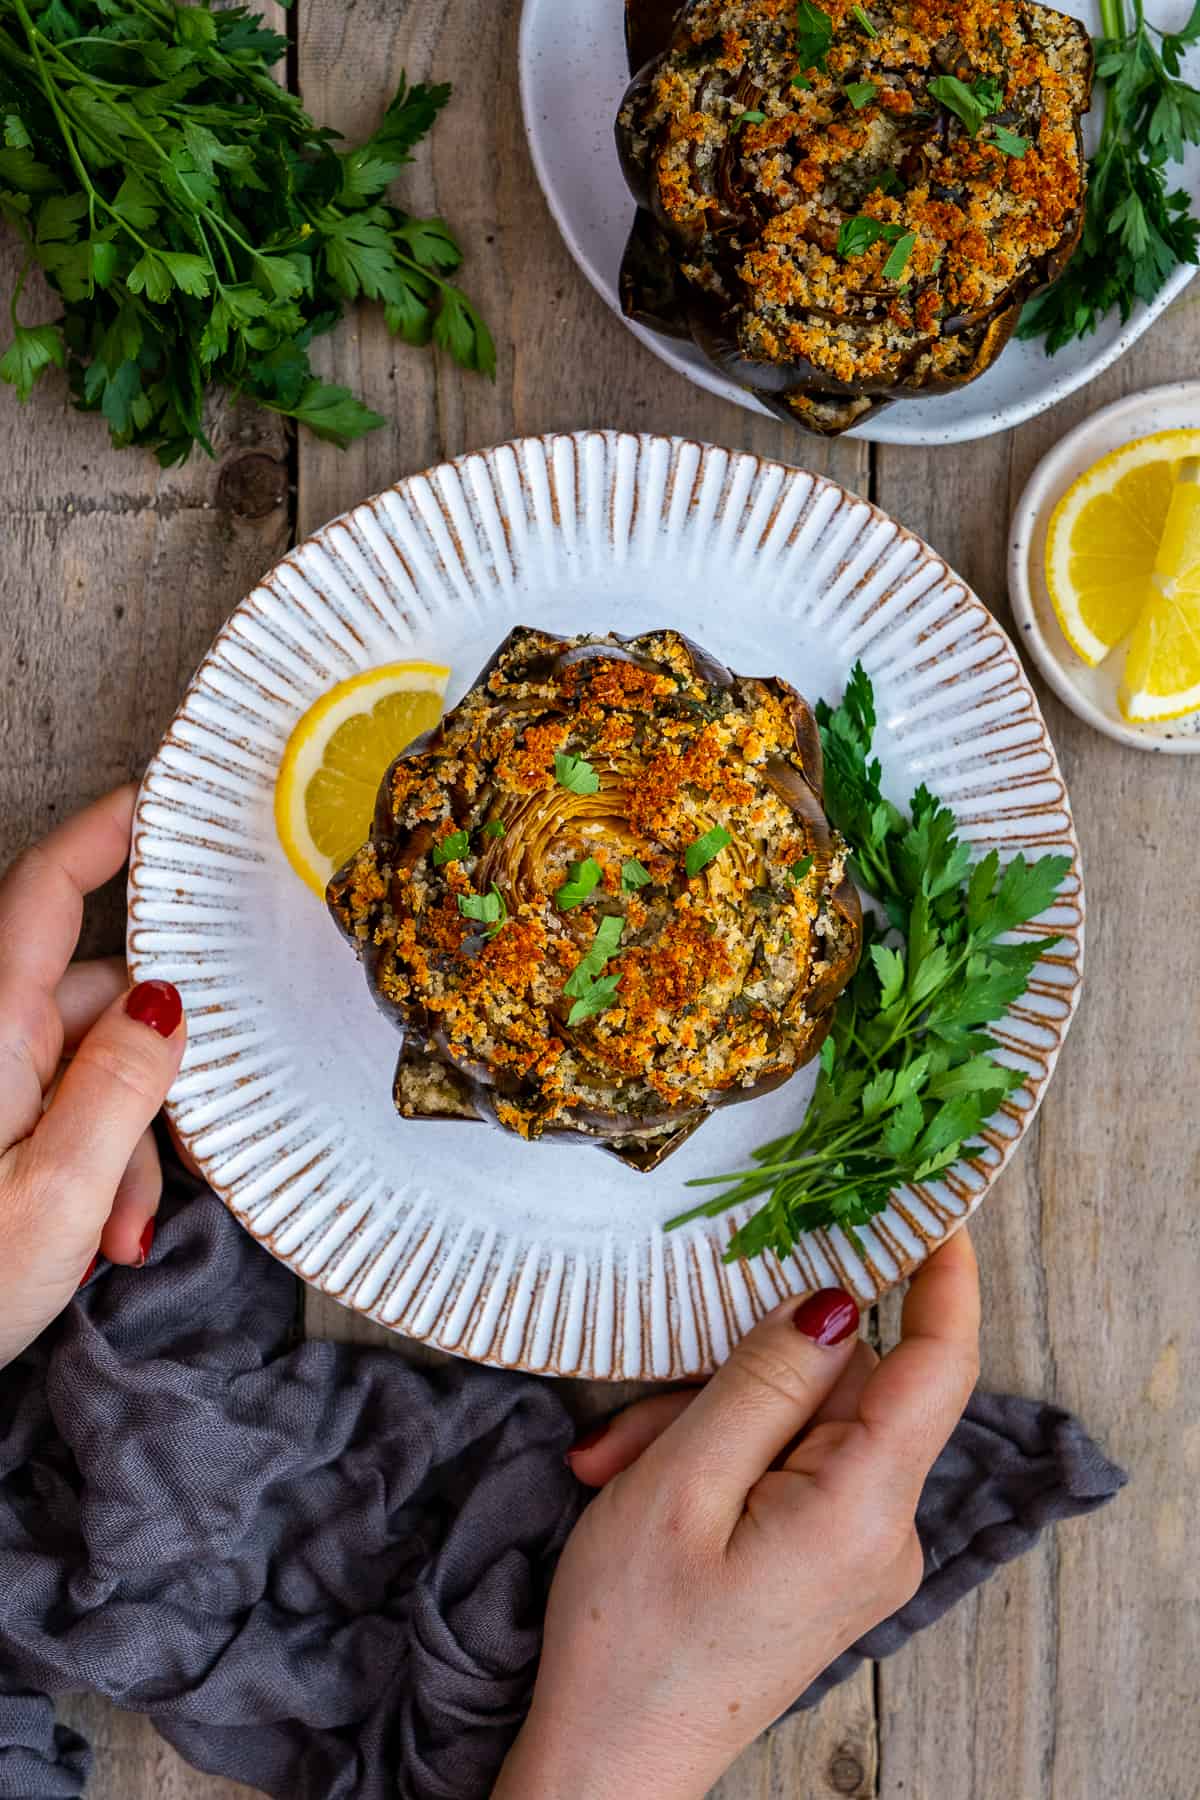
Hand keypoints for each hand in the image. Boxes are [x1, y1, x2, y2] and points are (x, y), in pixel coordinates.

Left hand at [0, 786, 186, 1368]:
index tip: (163, 797)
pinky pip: (62, 1109)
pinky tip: (102, 1232)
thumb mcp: (56, 1194)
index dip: (105, 831)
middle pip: (97, 995)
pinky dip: (99, 1161)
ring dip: (130, 1135)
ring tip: (124, 1229)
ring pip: (92, 1064)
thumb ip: (125, 1086)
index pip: (47, 890)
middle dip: (156, 1064)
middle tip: (185, 1146)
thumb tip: (170, 1000)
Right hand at [495, 1231, 979, 1799]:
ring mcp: (855, 1552)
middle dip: (736, 1373)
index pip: (938, 1365)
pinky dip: (716, 1458)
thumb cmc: (631, 1639)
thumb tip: (835, 1300)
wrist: (607, 1770)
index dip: (943, 1275)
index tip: (930, 1203)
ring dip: (706, 1422)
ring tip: (618, 1464)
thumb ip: (763, 1382)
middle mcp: (882, 1531)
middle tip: (634, 1414)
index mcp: (862, 1509)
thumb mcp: (681, 1485)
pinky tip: (642, 1482)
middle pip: (840, 1389)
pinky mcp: (822, 1562)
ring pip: (800, 1423)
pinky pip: (787, 1468)